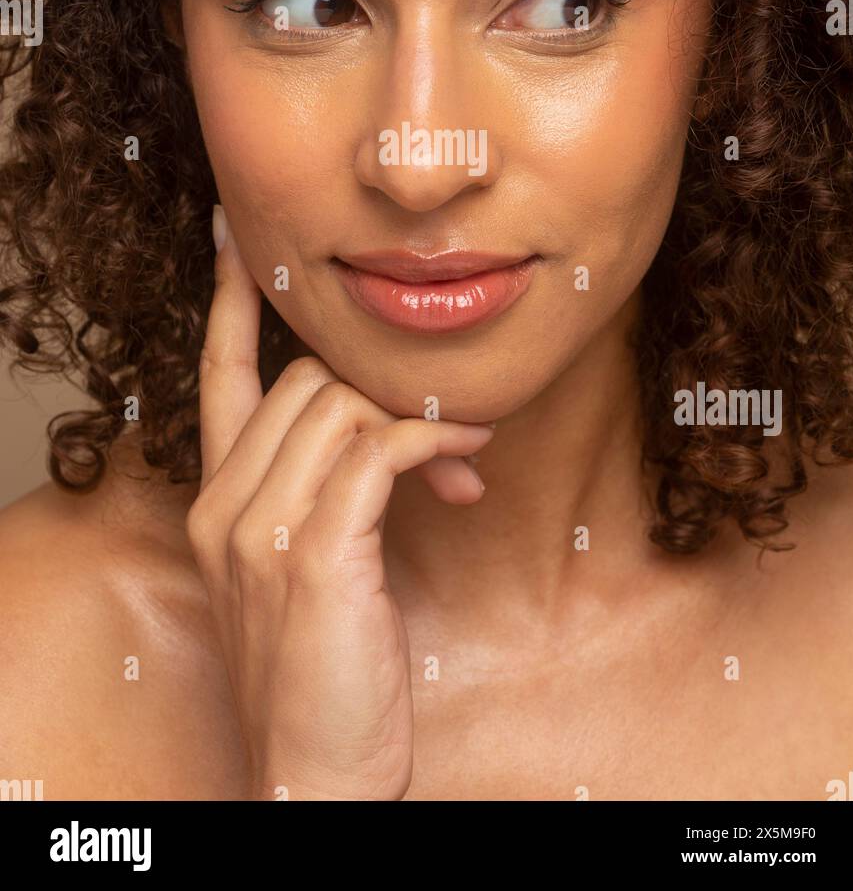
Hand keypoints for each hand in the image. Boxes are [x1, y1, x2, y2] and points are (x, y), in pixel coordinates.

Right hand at [186, 205, 495, 800]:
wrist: (313, 780)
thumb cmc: (326, 678)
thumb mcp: (309, 571)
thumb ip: (326, 493)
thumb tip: (390, 429)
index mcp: (216, 504)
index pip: (219, 375)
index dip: (229, 302)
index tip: (237, 239)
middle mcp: (223, 505)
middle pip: (305, 379)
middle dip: (387, 385)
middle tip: (452, 427)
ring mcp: (260, 528)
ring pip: (343, 405)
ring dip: (422, 413)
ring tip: (468, 447)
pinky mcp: (311, 554)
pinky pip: (379, 450)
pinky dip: (433, 440)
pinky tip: (465, 461)